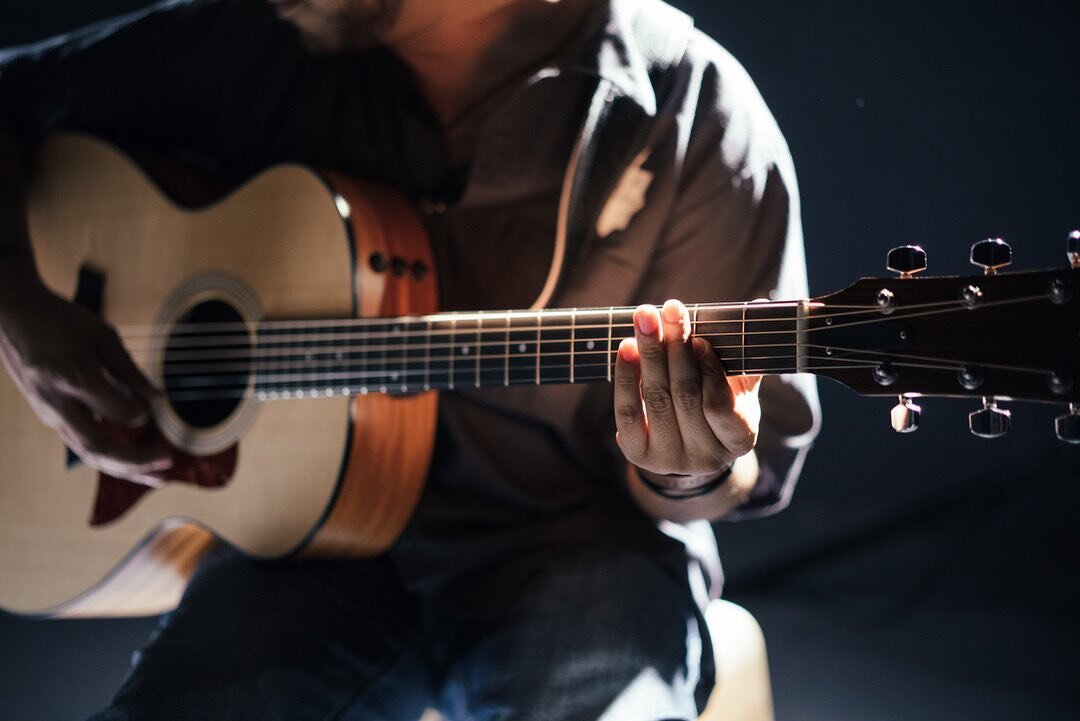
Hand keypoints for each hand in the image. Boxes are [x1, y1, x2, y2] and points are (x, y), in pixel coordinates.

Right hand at [0, 276, 170, 484]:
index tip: (158, 406)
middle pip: (100, 448)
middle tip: (169, 463)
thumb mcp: (103, 336)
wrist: (13, 315)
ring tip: (157, 477)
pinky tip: (133, 463)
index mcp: (75, 378)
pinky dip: (109, 457)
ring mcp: (50, 413)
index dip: (142, 413)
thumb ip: (130, 371)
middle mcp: (59, 403)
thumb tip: (159, 401)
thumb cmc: (62, 320)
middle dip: (137, 463)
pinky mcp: (49, 417)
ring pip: (89, 453)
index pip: (119, 412)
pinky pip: (81, 444)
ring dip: (125, 469)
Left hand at [613, 299, 761, 494]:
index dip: (709, 372)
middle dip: (676, 348)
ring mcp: (669, 459)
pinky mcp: (638, 454)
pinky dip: (627, 377)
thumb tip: (760, 305)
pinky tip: (627, 347)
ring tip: (645, 318)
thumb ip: (745, 352)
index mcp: (739, 439)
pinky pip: (628, 412)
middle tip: (670, 310)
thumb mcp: (738, 385)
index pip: (721, 407)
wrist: (687, 443)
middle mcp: (705, 457)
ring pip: (656, 400)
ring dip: (649, 354)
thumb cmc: (718, 403)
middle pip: (685, 397)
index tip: (700, 340)